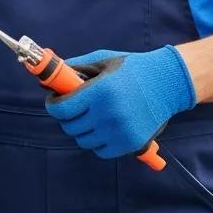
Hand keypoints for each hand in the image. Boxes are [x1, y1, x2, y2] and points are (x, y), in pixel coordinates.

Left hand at [44, 46, 195, 159]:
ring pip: (83, 140)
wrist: (167, 83)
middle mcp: (109, 114)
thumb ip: (74, 67)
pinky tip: (101, 128)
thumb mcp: (102, 60)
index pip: (62, 109)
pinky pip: (101, 151)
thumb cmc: (131, 68)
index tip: (54, 100)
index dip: (53, 105)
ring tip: (88, 116)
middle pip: (70, 126)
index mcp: (100, 91)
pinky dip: (96, 142)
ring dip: (81, 129)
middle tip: (71, 107)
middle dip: (65, 116)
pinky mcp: (131, 144)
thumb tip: (46, 80)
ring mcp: (121, 132)